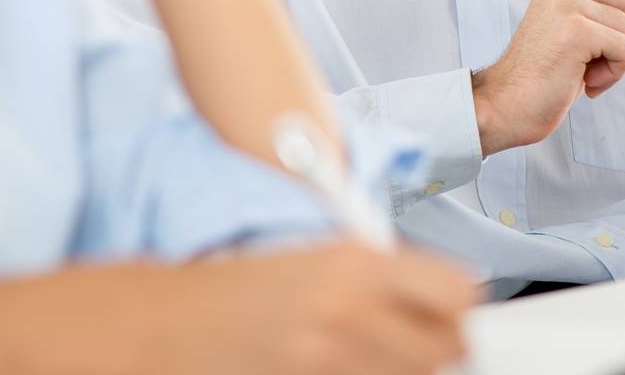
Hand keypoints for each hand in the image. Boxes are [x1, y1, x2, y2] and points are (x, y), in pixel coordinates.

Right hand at [123, 244, 476, 374]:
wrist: (167, 325)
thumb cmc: (236, 290)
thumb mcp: (314, 261)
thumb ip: (380, 278)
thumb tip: (445, 301)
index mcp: (355, 265)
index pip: (457, 293)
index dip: (456, 307)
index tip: (445, 313)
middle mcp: (349, 311)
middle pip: (446, 349)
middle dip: (435, 349)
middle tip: (410, 344)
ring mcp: (327, 361)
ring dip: (401, 372)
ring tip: (367, 358)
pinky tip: (343, 372)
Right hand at [471, 0, 624, 155]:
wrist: (508, 101)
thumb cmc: (545, 69)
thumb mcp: (573, 21)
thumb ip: (602, 1)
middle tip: (599, 55)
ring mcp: (568, 3)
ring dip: (620, 59)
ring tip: (587, 68)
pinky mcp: (576, 30)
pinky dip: (614, 73)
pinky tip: (586, 78)